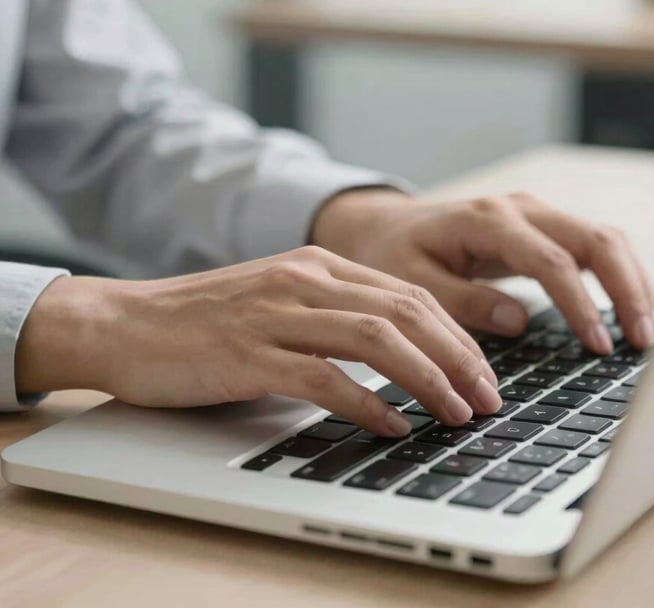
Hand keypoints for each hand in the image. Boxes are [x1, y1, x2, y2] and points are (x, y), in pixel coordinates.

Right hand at [16, 246, 501, 434]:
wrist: (126, 323)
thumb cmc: (206, 321)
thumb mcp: (281, 301)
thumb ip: (334, 317)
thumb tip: (399, 355)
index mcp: (319, 266)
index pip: (409, 294)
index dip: (456, 335)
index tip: (484, 372)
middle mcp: (304, 280)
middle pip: (405, 312)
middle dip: (458, 357)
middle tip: (488, 397)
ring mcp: (276, 313)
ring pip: (375, 339)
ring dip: (427, 379)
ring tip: (457, 413)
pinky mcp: (247, 352)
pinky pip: (323, 377)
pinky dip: (367, 404)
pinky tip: (392, 426)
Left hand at [312, 190, 653, 352]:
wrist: (386, 227)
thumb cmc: (393, 254)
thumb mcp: (411, 281)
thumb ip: (463, 300)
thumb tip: (519, 321)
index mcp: (486, 221)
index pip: (549, 261)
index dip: (580, 304)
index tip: (599, 346)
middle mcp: (518, 209)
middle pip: (593, 239)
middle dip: (626, 289)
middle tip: (644, 340)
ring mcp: (534, 214)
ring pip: (602, 238)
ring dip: (631, 281)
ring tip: (648, 330)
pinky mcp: (540, 227)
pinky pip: (592, 245)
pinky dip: (617, 275)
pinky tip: (630, 309)